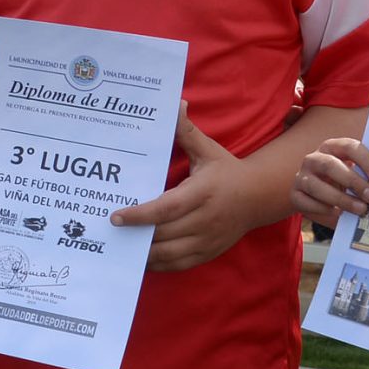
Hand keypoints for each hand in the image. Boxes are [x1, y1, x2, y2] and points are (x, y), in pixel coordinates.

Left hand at [110, 108, 264, 272]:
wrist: (258, 197)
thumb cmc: (227, 171)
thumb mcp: (208, 150)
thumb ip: (186, 131)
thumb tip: (176, 104)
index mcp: (203, 193)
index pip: (167, 208)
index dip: (140, 215)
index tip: (116, 217)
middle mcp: (206, 219)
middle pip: (165, 234)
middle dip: (136, 236)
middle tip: (109, 233)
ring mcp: (208, 239)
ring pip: (170, 254)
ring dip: (144, 253)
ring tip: (121, 248)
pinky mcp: (209, 252)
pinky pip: (180, 264)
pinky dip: (159, 264)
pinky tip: (141, 259)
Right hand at [292, 136, 368, 226]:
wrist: (314, 194)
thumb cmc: (341, 182)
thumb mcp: (353, 174)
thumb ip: (366, 177)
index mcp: (332, 147)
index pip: (349, 147)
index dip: (365, 160)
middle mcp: (314, 159)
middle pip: (331, 166)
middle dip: (354, 182)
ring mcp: (302, 176)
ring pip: (317, 186)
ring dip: (341, 199)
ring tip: (361, 210)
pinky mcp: (294, 194)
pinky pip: (307, 202)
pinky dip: (324, 209)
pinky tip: (338, 214)